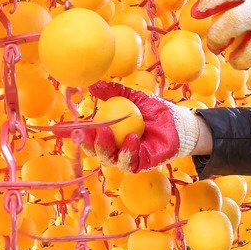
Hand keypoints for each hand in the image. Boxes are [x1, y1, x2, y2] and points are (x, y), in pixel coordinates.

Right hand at [82, 82, 202, 172]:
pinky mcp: (143, 164)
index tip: (73, 127)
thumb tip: (93, 85)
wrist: (177, 121)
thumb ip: (114, 92)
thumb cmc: (155, 110)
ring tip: (107, 130)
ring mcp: (129, 158)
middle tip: (90, 130)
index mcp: (111, 136)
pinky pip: (130, 163)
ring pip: (111, 160)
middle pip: (97, 153)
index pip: (91, 139)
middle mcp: (117, 149)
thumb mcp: (133, 97)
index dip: (81, 135)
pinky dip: (128, 151)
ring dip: (106, 147)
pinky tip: (131, 138)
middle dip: (90, 145)